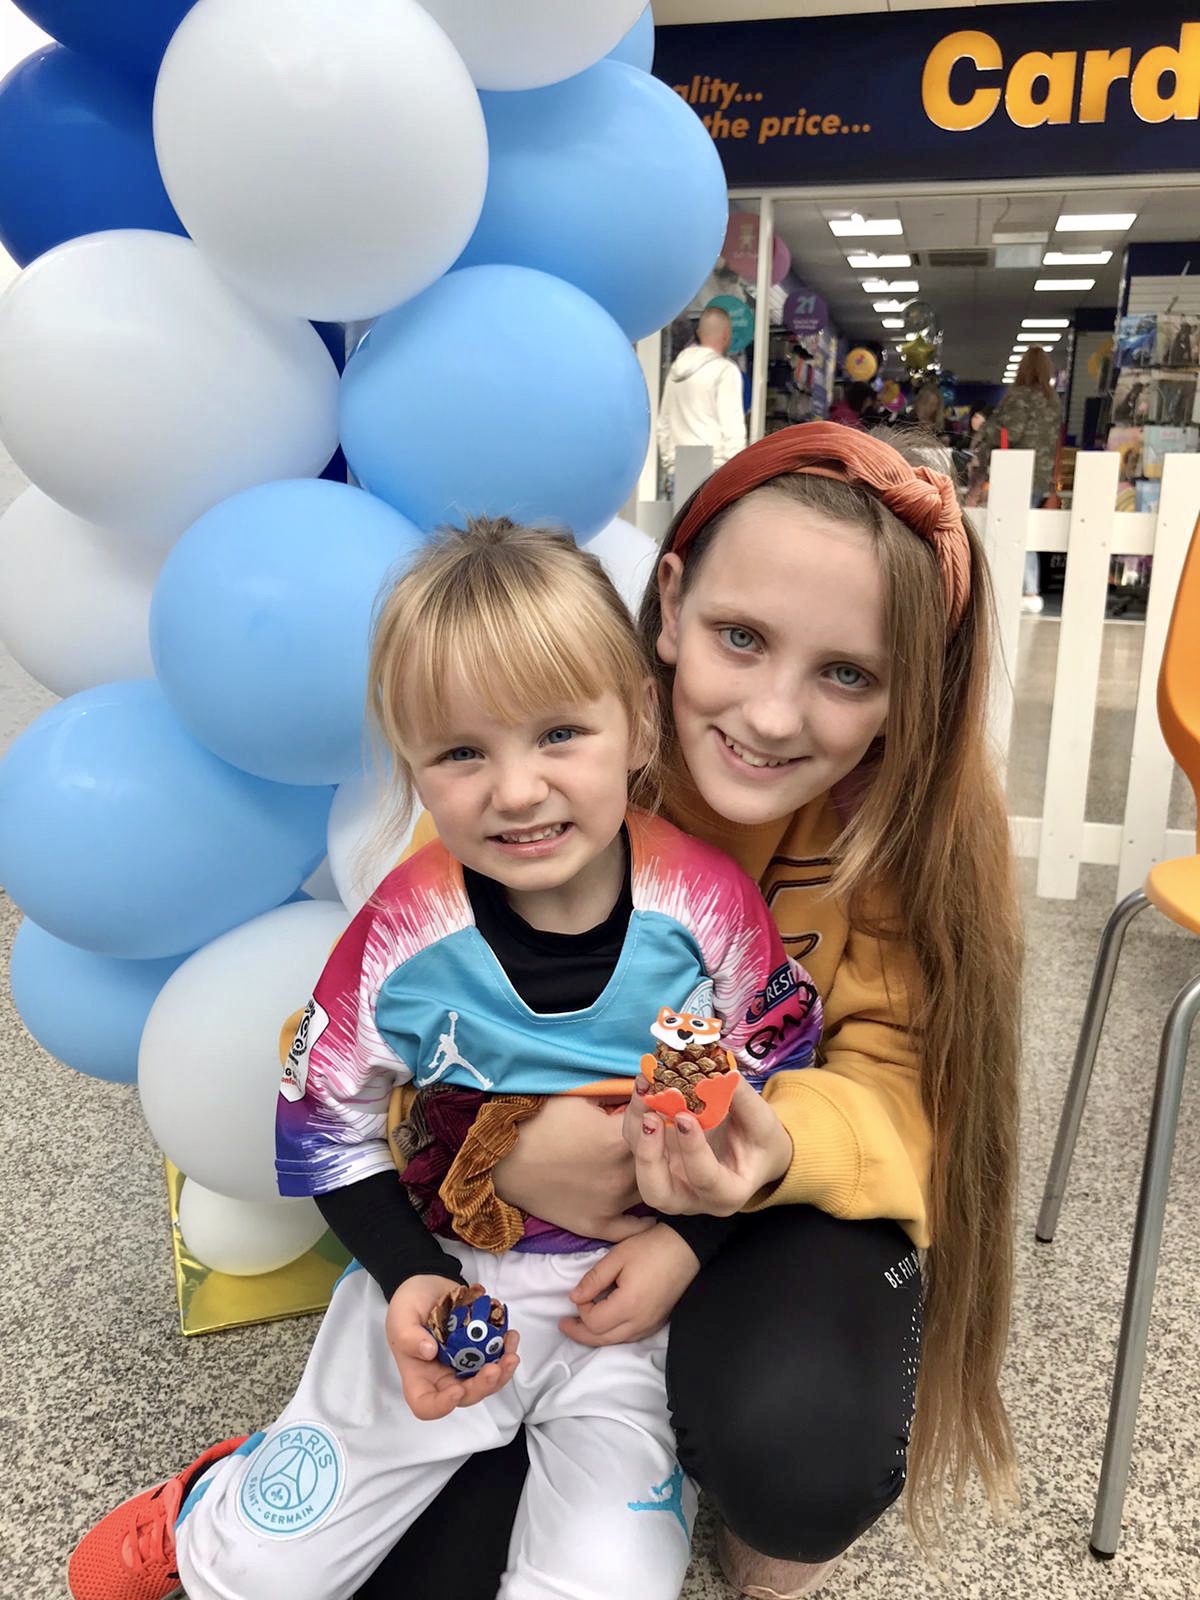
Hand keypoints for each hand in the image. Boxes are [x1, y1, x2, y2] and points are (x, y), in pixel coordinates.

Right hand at [385, 1275, 519, 1420]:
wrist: (427, 1285)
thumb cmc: (408, 1305)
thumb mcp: (400, 1317)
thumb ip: (408, 1336)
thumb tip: (429, 1351)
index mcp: (419, 1376)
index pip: (426, 1405)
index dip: (441, 1406)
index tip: (455, 1390)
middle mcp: (442, 1377)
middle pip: (464, 1396)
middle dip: (482, 1386)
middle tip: (495, 1367)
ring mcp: (463, 1365)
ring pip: (485, 1382)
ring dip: (502, 1373)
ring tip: (511, 1354)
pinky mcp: (478, 1351)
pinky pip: (495, 1359)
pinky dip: (506, 1352)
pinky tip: (511, 1336)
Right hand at [493, 1095, 652, 1242]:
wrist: (501, 1161)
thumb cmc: (538, 1123)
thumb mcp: (578, 1098)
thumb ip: (616, 1093)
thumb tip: (643, 1086)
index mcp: (620, 1139)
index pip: (657, 1121)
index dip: (663, 1112)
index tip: (667, 1104)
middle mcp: (623, 1175)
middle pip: (662, 1161)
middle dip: (667, 1147)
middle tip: (675, 1139)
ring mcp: (612, 1203)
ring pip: (653, 1192)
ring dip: (658, 1179)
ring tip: (665, 1168)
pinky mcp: (597, 1224)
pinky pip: (633, 1228)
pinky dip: (645, 1220)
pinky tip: (651, 1210)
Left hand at [559, 1225, 699, 1347]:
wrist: (686, 1247)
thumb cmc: (651, 1248)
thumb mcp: (617, 1257)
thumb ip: (593, 1279)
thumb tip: (574, 1298)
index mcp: (628, 1306)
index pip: (594, 1322)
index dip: (580, 1310)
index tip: (580, 1293)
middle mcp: (640, 1322)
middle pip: (602, 1340)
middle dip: (580, 1333)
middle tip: (563, 1324)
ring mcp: (651, 1325)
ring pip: (616, 1341)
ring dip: (596, 1336)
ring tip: (580, 1326)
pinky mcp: (658, 1322)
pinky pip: (630, 1337)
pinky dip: (613, 1334)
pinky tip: (606, 1324)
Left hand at [623, 1074, 792, 1215]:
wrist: (751, 1151)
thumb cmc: (759, 1140)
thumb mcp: (762, 1121)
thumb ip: (742, 1099)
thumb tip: (723, 1072)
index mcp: (728, 1194)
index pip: (705, 1179)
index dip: (692, 1150)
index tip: (684, 1116)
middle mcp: (693, 1197)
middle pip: (658, 1193)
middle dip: (649, 1156)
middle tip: (651, 1117)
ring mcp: (671, 1183)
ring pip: (640, 1166)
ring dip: (637, 1129)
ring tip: (645, 1090)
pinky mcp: (657, 1162)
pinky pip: (638, 1143)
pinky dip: (636, 1116)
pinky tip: (645, 1086)